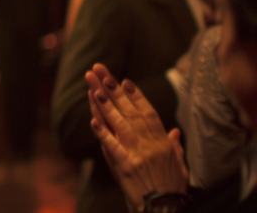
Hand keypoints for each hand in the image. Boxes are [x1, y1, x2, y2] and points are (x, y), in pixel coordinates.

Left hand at [86, 63, 187, 211]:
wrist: (164, 209)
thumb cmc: (172, 189)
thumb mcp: (179, 166)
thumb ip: (174, 147)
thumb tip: (174, 132)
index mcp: (162, 143)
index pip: (148, 113)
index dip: (136, 96)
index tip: (124, 80)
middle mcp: (150, 144)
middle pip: (130, 112)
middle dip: (114, 90)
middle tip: (101, 72)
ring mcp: (137, 154)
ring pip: (119, 124)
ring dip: (106, 106)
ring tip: (95, 89)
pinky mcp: (125, 166)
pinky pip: (112, 146)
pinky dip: (102, 133)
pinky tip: (93, 121)